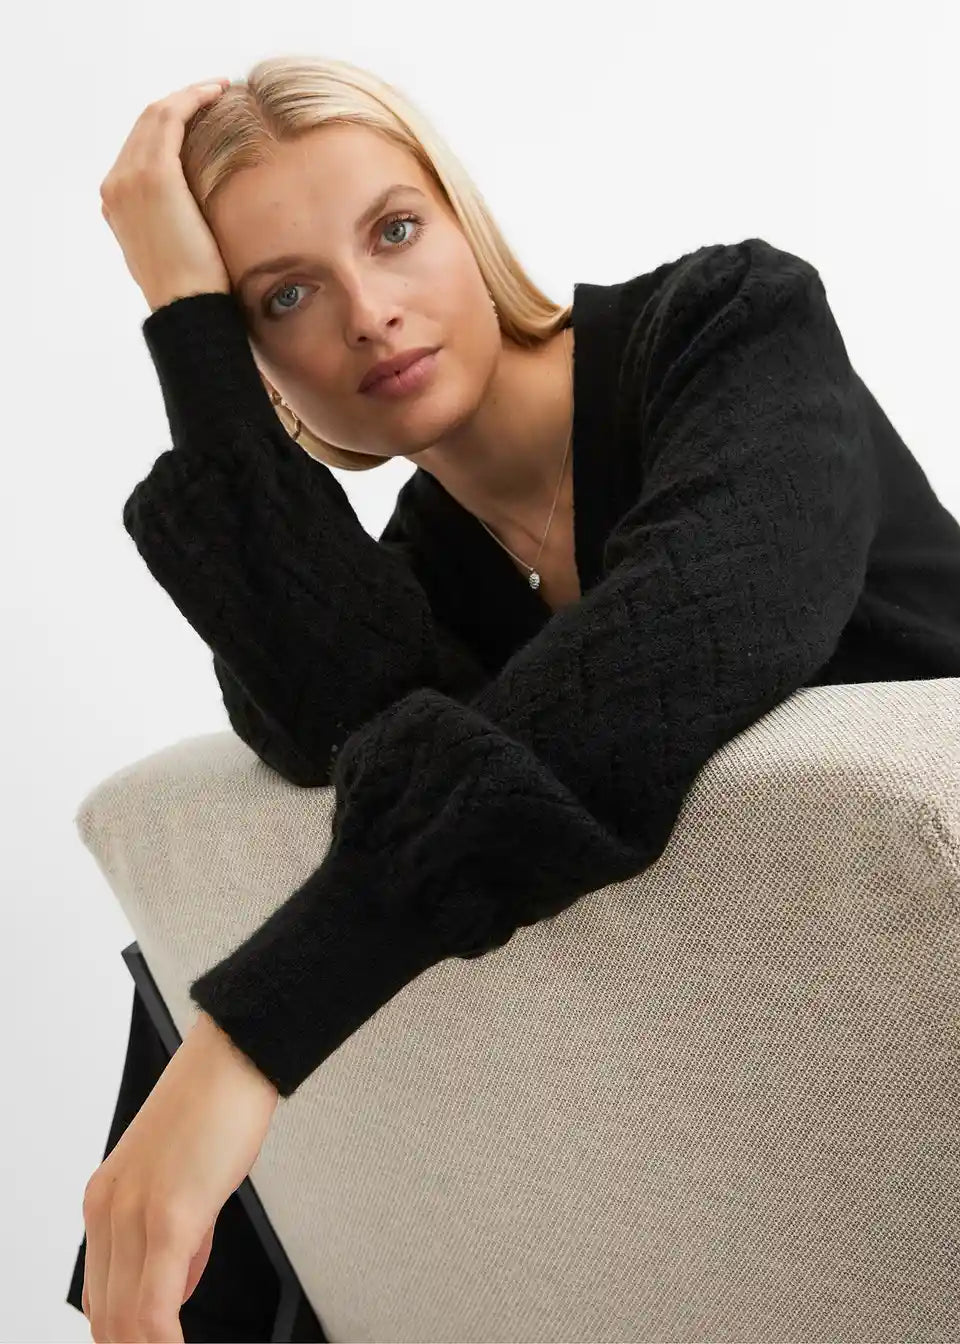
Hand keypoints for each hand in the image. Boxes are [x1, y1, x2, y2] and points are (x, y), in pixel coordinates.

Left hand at [81, 1010, 279, 1341]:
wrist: (236, 1053)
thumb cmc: (216, 1104)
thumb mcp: (183, 1177)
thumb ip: (177, 1234)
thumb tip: (178, 1282)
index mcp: (106, 1200)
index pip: (100, 1296)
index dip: (124, 1334)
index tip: (152, 1343)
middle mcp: (108, 1208)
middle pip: (106, 1315)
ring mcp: (134, 1213)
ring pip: (124, 1319)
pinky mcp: (169, 1216)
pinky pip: (153, 1306)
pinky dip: (164, 1341)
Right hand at [99, 78, 233, 311]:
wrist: (186, 308)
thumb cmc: (190, 292)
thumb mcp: (170, 254)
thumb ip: (166, 227)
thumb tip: (189, 219)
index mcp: (114, 203)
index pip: (137, 147)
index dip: (167, 125)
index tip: (198, 115)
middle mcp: (115, 184)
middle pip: (143, 126)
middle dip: (177, 103)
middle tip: (212, 93)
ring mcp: (129, 178)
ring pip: (155, 116)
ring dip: (186, 96)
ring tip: (218, 89)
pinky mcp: (154, 175)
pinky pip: (170, 119)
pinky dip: (191, 99)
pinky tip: (215, 93)